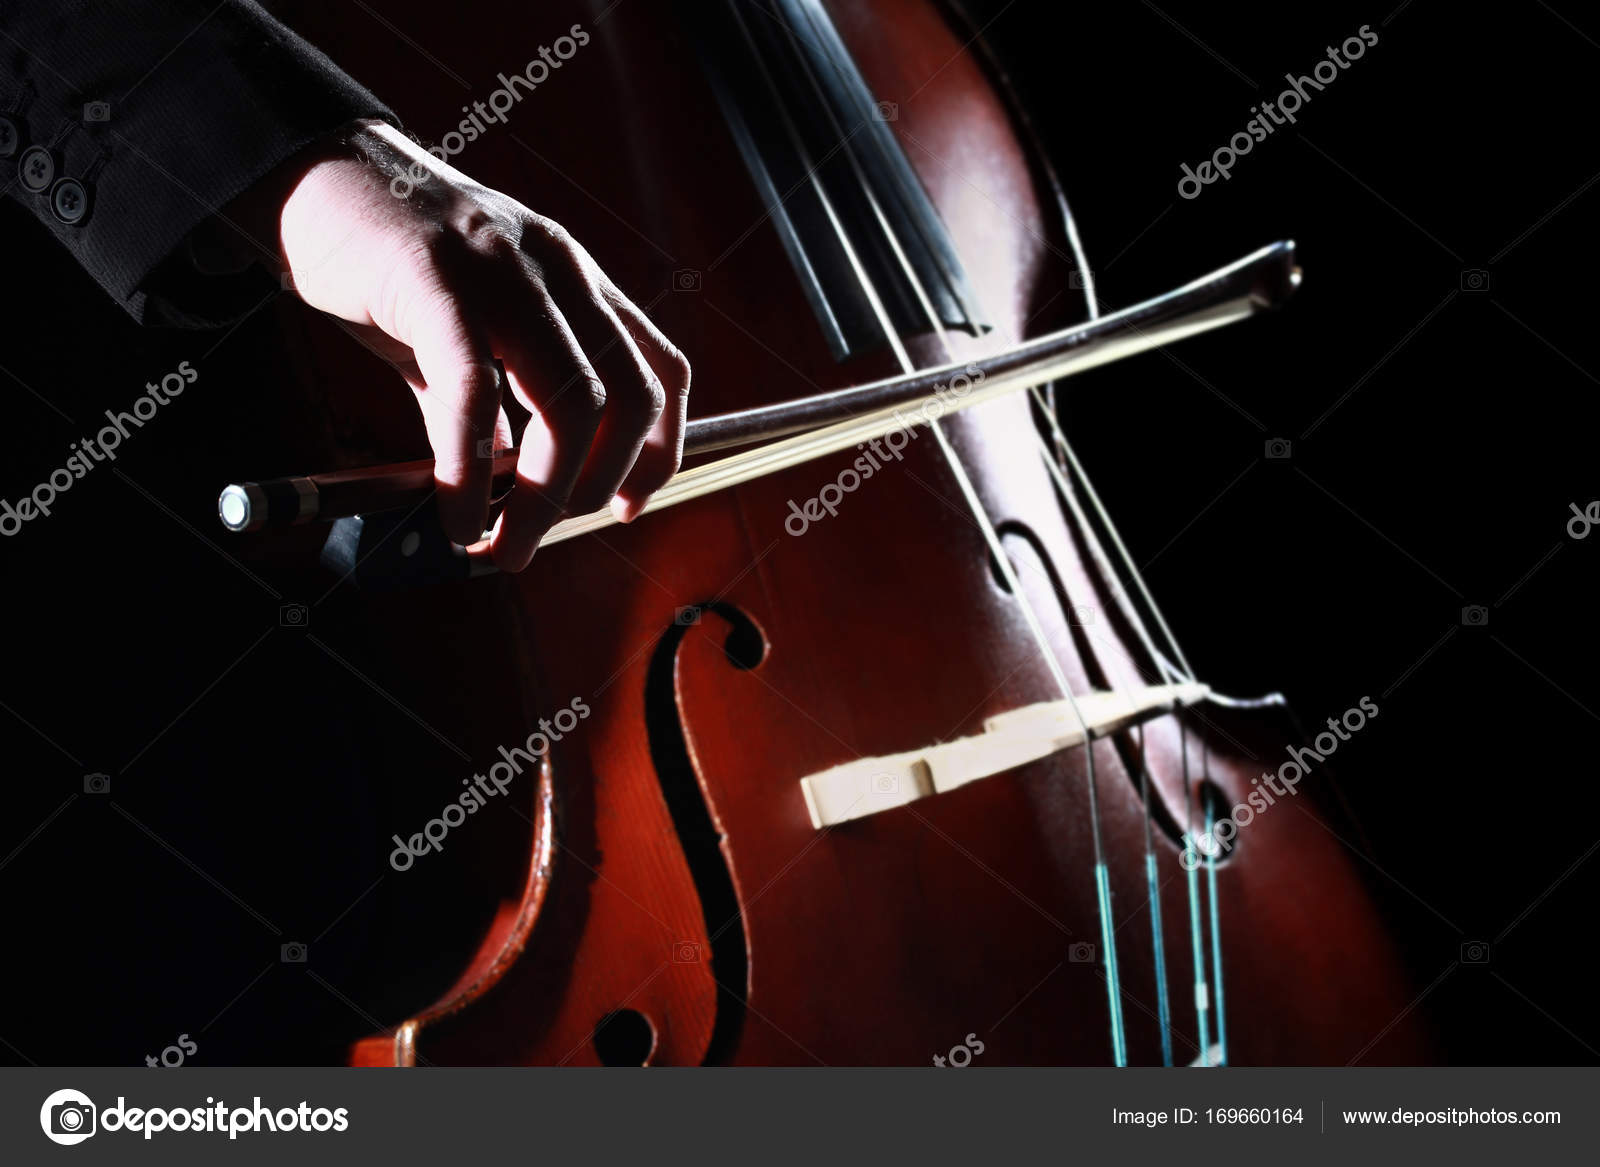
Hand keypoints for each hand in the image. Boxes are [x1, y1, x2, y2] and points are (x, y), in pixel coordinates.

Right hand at [268, 120, 688, 570]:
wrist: (310, 172)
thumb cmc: (387, 261)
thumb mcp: (465, 327)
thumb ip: (496, 400)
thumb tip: (508, 486)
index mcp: (578, 279)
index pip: (661, 370)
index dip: (657, 451)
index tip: (626, 508)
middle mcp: (559, 269)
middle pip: (628, 397)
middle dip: (597, 487)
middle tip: (542, 536)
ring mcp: (503, 269)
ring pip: (570, 400)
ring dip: (545, 494)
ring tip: (500, 543)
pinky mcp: (434, 276)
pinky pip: (474, 392)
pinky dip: (471, 467)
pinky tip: (455, 511)